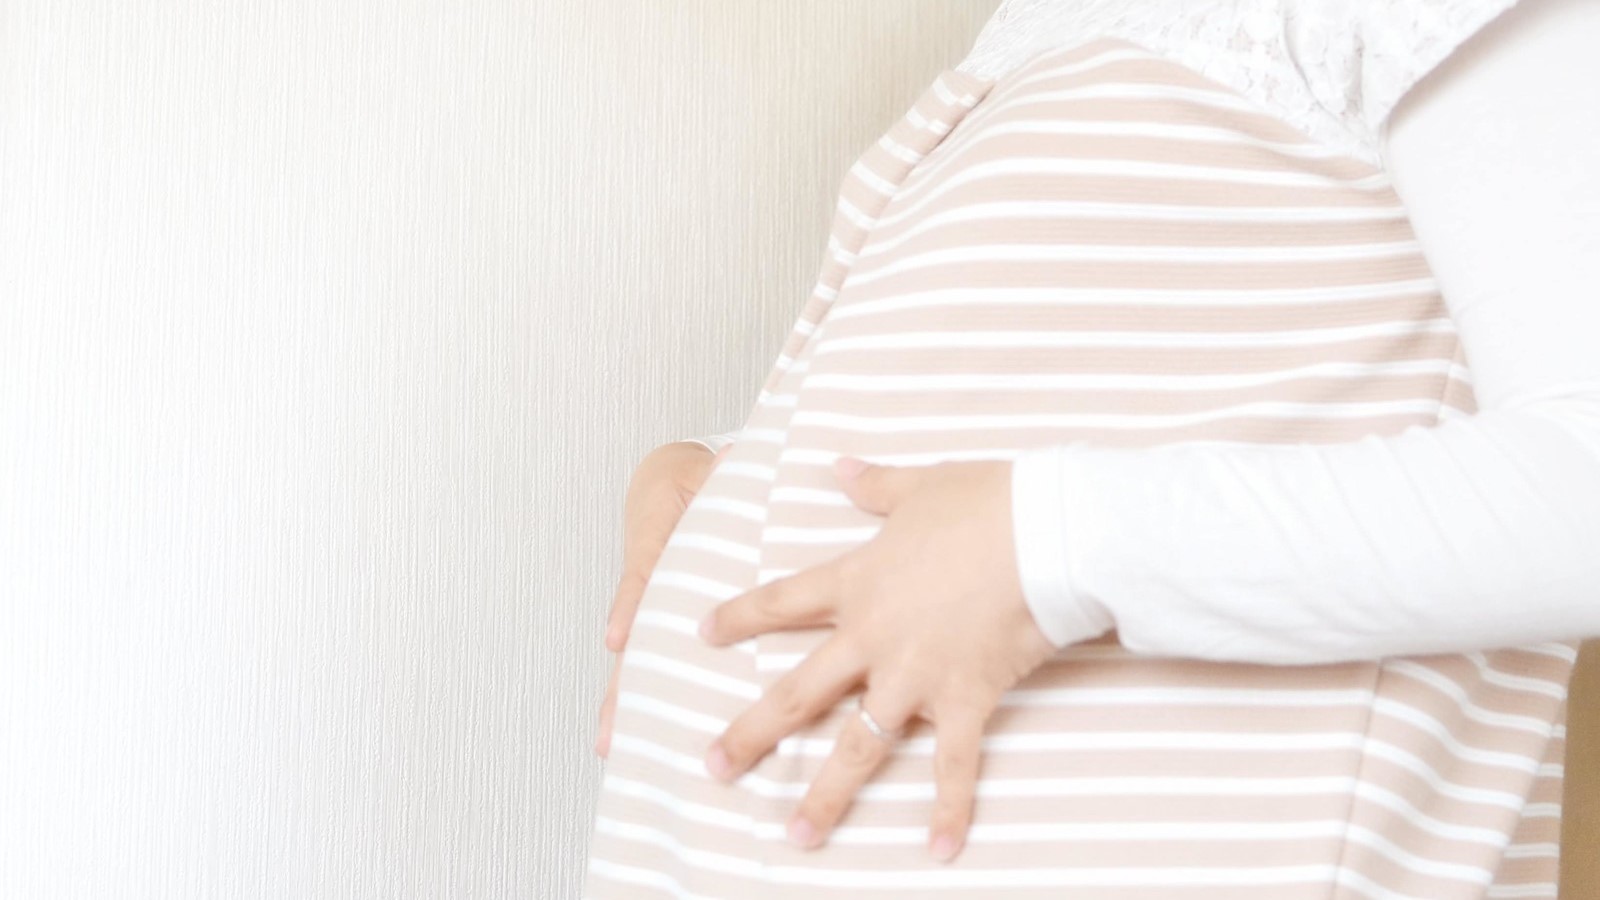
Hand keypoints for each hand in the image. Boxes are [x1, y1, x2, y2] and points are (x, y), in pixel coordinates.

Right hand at [596, 439, 731, 758]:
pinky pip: (652, 647)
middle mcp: (647, 573)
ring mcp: (651, 595)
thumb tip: (737, 457)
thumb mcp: (705, 468)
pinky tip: (639, 724)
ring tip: (612, 745)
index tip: (618, 639)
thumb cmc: (696, 472)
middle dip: (620, 680)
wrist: (676, 469)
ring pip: (636, 650)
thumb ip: (722, 471)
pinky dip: (643, 681)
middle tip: (610, 729)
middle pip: (631, 630)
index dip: (630, 605)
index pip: (643, 572)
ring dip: (625, 695)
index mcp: (658, 534)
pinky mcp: (660, 607)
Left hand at [697, 456, 1071, 862]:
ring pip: (858, 745)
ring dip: (825, 794)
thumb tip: (839, 466)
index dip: (741, 617)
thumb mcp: (922, 484)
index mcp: (859, 580)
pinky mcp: (965, 699)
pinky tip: (936, 849)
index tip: (703, 634)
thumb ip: (874, 485)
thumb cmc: (989, 501)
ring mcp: (915, 675)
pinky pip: (952, 765)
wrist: (1048, 530)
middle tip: (713, 766)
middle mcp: (874, 636)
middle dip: (752, 733)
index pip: (784, 602)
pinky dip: (947, 809)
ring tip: (795, 835)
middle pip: (799, 693)